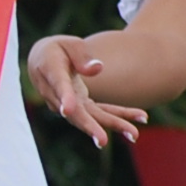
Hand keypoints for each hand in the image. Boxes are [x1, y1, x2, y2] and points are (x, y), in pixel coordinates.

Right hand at [26, 36, 147, 149]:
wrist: (43, 63)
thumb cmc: (57, 49)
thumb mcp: (68, 44)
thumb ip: (81, 55)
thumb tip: (98, 69)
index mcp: (52, 73)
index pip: (59, 87)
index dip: (64, 98)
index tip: (67, 110)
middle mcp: (58, 96)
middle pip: (75, 113)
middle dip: (90, 127)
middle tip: (102, 141)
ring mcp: (70, 105)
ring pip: (92, 117)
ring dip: (114, 124)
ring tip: (134, 134)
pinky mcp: (82, 107)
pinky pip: (101, 113)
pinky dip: (120, 115)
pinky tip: (142, 118)